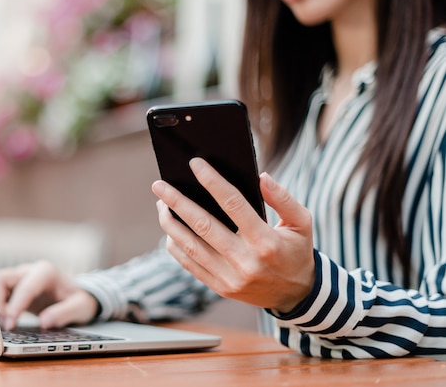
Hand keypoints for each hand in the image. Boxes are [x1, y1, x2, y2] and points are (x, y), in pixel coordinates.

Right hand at [0, 260, 98, 329]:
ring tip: (2, 324)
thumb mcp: (80, 307)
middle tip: (5, 325)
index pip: (24, 287)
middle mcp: (29, 270)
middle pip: (0, 279)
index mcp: (46, 272)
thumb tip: (44, 322)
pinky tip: (2, 321)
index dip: (14, 307)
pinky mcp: (12, 287)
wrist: (76, 297)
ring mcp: (18, 277)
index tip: (10, 325)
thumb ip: (64, 313)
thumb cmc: (79, 301)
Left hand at [152, 158, 314, 312]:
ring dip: (171, 223)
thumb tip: (261, 176)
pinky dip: (176, 246)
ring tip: (161, 204)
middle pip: (203, 225)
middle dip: (177, 202)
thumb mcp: (302, 223)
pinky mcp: (220, 287)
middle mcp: (245, 261)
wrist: (296, 296)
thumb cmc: (297, 251)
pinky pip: (190, 264)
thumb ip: (283, 198)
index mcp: (266, 241)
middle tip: (159, 185)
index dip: (212, 181)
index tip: (195, 164)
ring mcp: (230, 277)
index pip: (233, 204)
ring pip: (190, 246)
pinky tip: (170, 229)